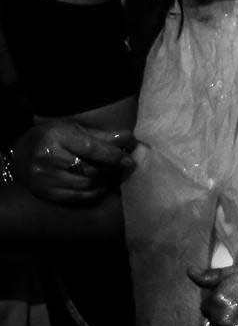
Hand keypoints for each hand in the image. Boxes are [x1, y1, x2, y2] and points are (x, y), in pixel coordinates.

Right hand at [13, 121, 134, 205]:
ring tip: (107, 175)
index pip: (91, 148)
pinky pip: (75, 196)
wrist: (21, 153)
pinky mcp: (43, 192)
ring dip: (101, 181)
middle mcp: (47, 157)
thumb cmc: (53, 137)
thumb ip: (102, 136)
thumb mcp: (75, 129)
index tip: (128, 160)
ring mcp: (43, 177)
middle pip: (89, 169)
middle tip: (118, 167)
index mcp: (57, 137)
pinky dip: (91, 192)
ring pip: (85, 185)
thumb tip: (128, 139)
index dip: (113, 155)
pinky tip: (97, 186)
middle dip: (108, 169)